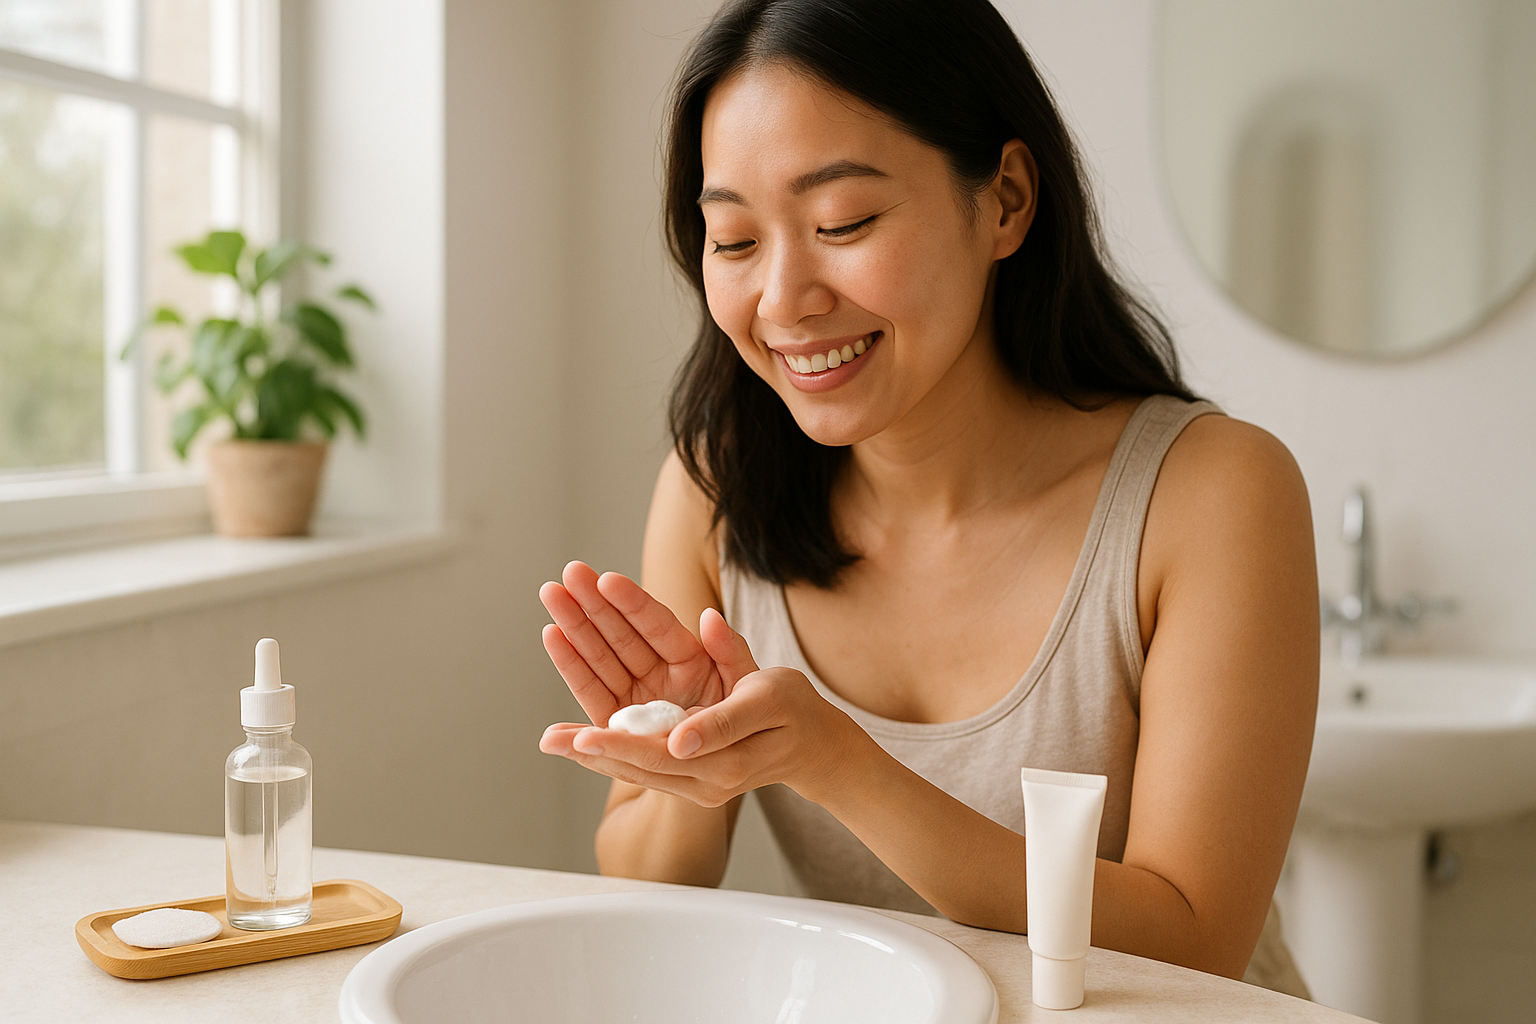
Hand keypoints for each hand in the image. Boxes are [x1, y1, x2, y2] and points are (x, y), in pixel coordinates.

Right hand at [538, 561, 748, 726]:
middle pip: (622, 634)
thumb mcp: (751, 685)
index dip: (634, 603)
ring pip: (601, 656)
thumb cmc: (750, 721)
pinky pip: (592, 693)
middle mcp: (660, 674)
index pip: (658, 626)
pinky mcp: (618, 722)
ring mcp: (637, 696)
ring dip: (574, 626)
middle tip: (569, 572)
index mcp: (691, 660)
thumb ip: (732, 653)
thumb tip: (710, 617)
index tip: (609, 580)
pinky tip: (553, 635)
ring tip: (551, 593)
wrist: (744, 763)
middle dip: (594, 603)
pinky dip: (572, 667)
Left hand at [541, 605, 862, 807]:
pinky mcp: (685, 781)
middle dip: (594, 744)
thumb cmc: (792, 710)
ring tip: (548, 741)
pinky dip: (605, 758)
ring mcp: (695, 785)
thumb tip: (707, 621)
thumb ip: (733, 657)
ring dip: (589, 753)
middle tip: (554, 740)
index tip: (589, 736)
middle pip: (642, 760)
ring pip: (634, 769)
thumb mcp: (769, 682)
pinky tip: (570, 744)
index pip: (668, 746)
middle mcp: (706, 778)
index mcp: (727, 754)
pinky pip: (640, 771)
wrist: (810, 748)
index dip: (627, 740)